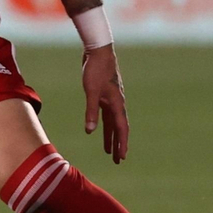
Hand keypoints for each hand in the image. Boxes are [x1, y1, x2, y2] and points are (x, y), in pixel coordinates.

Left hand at [81, 45, 129, 162]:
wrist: (98, 51)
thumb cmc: (95, 70)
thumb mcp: (91, 92)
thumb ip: (91, 112)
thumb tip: (90, 132)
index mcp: (117, 104)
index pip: (121, 129)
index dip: (122, 144)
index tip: (122, 158)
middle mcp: (117, 103)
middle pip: (119, 128)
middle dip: (118, 145)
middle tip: (118, 160)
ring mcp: (111, 99)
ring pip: (112, 123)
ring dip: (110, 136)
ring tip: (109, 151)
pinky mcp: (104, 94)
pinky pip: (105, 114)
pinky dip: (104, 124)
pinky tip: (99, 129)